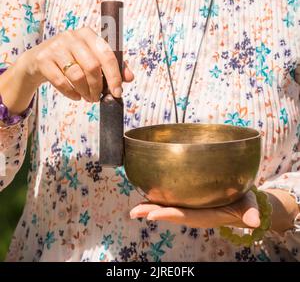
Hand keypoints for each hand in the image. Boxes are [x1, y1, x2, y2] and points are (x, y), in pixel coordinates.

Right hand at [19, 26, 133, 101]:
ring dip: (85, 91)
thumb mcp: (91, 57)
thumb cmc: (71, 59)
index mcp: (88, 34)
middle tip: (98, 97)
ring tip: (88, 97)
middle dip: (97, 87)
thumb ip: (111, 66)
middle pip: (92, 66)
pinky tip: (75, 96)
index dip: (114, 76)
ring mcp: (56, 46)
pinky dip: (71, 93)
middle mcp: (72, 37)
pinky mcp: (43, 59)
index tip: (117, 92)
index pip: (107, 54)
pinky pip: (61, 81)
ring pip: (77, 75)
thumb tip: (129, 78)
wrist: (38, 60)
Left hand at [130, 190, 260, 228]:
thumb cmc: (246, 202)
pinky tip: (146, 196)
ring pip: (168, 208)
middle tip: (134, 211)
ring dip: (151, 207)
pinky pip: (172, 201)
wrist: (243, 203)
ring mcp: (191, 207)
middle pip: (171, 213)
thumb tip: (255, 221)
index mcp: (206, 215)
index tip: (152, 214)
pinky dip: (159, 199)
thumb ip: (251, 212)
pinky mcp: (190, 201)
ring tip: (134, 209)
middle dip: (152, 212)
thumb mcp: (250, 205)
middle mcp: (195, 213)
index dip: (168, 214)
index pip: (184, 215)